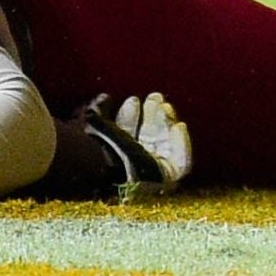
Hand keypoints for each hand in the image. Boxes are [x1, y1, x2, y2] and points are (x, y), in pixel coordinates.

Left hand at [76, 94, 192, 199]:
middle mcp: (131, 167)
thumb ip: (100, 110)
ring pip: (165, 146)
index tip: (132, 100)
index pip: (125, 136)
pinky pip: (180, 163)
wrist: (99, 165)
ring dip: (167, 123)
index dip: (129, 117)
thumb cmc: (92, 145)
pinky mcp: (166, 179)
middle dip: (153, 116)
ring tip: (165, 106)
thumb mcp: (94, 122)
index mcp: (112, 157)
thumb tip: (105, 98)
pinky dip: (183, 144)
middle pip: (148, 139)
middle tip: (155, 97)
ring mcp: (149, 175)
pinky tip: (179, 126)